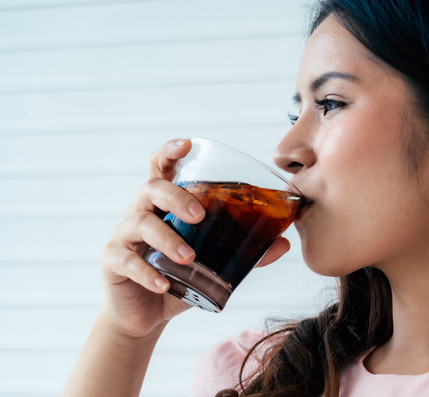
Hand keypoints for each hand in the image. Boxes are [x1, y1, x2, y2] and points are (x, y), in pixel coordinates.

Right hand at [99, 138, 290, 336]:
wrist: (147, 315)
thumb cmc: (180, 278)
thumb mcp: (214, 264)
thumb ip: (245, 252)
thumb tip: (283, 243)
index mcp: (165, 205)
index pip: (162, 168)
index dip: (170, 152)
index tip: (186, 144)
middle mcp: (142, 213)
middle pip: (151, 188)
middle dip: (176, 197)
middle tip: (200, 216)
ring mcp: (124, 236)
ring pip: (139, 223)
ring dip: (167, 239)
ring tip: (189, 258)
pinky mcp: (112, 262)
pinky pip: (126, 260)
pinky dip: (147, 272)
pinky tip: (164, 284)